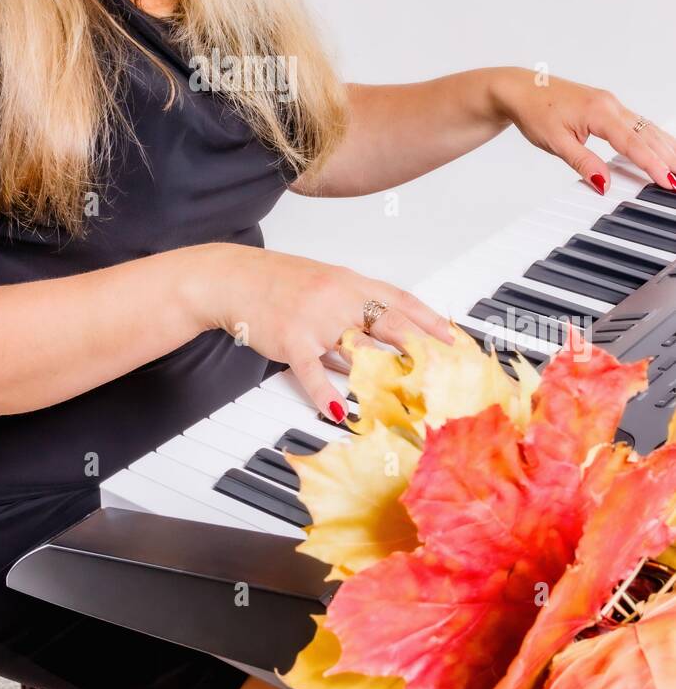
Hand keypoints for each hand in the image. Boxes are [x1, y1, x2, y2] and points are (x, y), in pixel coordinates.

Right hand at [204, 244, 455, 423]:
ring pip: (358, 347)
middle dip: (423, 346)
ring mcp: (315, 318)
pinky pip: (312, 370)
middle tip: (446, 369)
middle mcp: (338, 297)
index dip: (430, 320)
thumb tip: (382, 346)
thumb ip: (353, 313)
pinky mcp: (291, 338)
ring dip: (385, 373)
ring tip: (409, 394)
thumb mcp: (323, 288)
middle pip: (390, 322)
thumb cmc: (279, 284)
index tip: (454, 339)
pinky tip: (339, 410)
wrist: (233, 278)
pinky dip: (326, 392)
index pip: (400, 300)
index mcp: (350, 283)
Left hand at [491, 67, 675, 196]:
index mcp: (598, 112)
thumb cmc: (534, 110)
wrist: (520, 89)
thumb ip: (583, 163)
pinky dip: (651, 137)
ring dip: (664, 146)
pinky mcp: (607, 105)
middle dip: (667, 157)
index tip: (667, 180)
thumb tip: (604, 183)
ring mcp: (610, 103)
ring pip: (645, 127)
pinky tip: (660, 147)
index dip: (652, 164)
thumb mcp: (555, 142)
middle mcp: (609, 104)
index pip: (632, 143)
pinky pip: (636, 123)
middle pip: (647, 134)